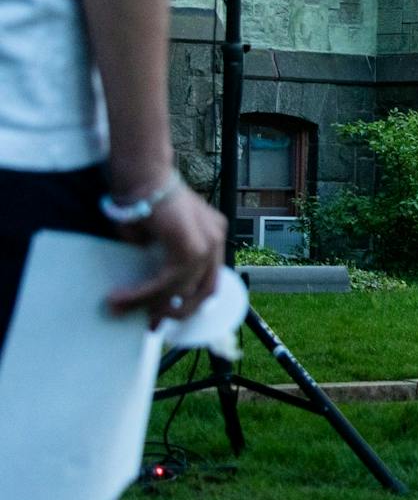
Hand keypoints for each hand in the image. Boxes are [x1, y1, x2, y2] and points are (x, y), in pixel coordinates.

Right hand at [107, 186, 226, 328]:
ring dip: (151, 305)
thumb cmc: (142, 202)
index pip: (208, 279)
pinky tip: (120, 298)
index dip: (189, 302)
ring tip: (123, 310)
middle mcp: (215, 239)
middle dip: (178, 312)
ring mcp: (207, 241)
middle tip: (151, 324)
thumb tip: (149, 298)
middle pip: (205, 290)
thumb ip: (158, 262)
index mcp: (212, 236)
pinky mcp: (189, 243)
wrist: (140, 175)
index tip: (164, 318)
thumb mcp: (154, 239)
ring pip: (180, 288)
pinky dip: (142, 294)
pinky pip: (166, 280)